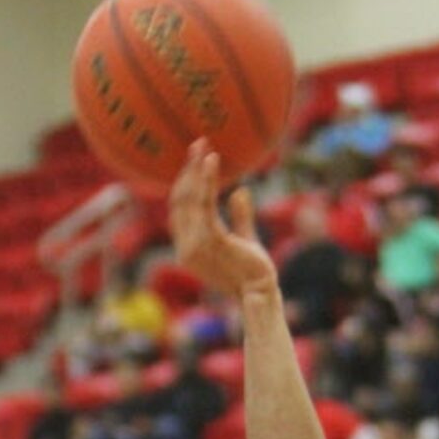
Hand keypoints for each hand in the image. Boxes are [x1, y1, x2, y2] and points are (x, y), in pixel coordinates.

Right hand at [169, 140, 277, 305]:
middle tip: (198, 144)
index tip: (194, 160)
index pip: (178, 210)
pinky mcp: (211, 240)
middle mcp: (185, 247)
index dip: (184, 183)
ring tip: (204, 147)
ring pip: (189, 199)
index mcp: (187, 248)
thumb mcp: (244, 240)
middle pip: (179, 200)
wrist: (260, 293)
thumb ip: (240, 217)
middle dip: (187, 170)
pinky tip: (213, 162)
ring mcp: (196, 245)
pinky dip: (207, 180)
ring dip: (196, 170)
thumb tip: (240, 192)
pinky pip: (204, 204)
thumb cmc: (253, 272)